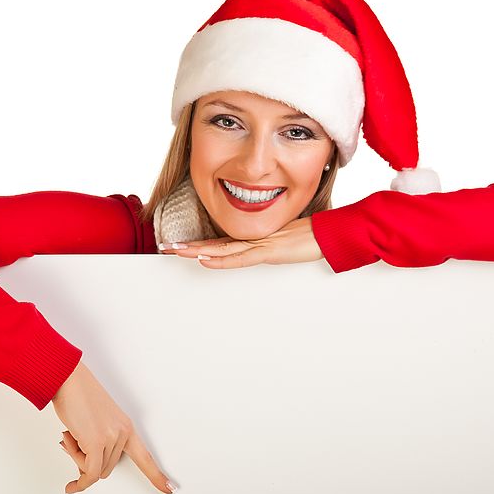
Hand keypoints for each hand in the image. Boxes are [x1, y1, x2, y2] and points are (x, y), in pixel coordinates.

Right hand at [51, 361, 177, 493]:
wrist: (68, 379)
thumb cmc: (77, 397)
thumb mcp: (96, 423)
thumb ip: (98, 445)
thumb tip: (88, 473)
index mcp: (126, 427)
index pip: (145, 456)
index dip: (157, 474)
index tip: (170, 488)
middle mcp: (122, 433)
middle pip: (107, 468)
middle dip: (87, 462)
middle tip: (74, 440)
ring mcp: (111, 437)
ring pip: (95, 471)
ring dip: (78, 461)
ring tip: (71, 436)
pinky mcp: (96, 442)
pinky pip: (89, 473)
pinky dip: (80, 483)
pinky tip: (70, 487)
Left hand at [160, 216, 322, 268]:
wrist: (328, 234)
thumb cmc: (311, 239)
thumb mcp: (284, 245)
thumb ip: (270, 247)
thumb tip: (262, 252)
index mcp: (254, 240)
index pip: (220, 244)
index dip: (199, 245)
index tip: (180, 246)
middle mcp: (252, 240)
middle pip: (214, 245)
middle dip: (188, 246)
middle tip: (166, 247)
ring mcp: (259, 245)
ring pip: (221, 249)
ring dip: (196, 250)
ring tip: (175, 251)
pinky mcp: (268, 251)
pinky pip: (240, 258)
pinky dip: (221, 260)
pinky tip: (205, 260)